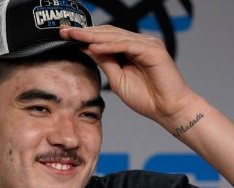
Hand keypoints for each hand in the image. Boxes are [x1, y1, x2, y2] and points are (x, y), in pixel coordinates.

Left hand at [60, 25, 197, 124]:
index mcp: (130, 49)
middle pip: (108, 32)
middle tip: (64, 31)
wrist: (168, 110)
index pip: (104, 38)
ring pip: (116, 36)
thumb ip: (105, 63)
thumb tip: (87, 50)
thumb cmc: (147, 98)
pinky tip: (94, 47)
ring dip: (93, 36)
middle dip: (84, 32)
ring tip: (75, 36)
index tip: (65, 36)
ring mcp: (147, 44)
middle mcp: (139, 43)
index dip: (84, 36)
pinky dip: (110, 46)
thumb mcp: (117, 80)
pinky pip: (127, 45)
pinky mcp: (153, 50)